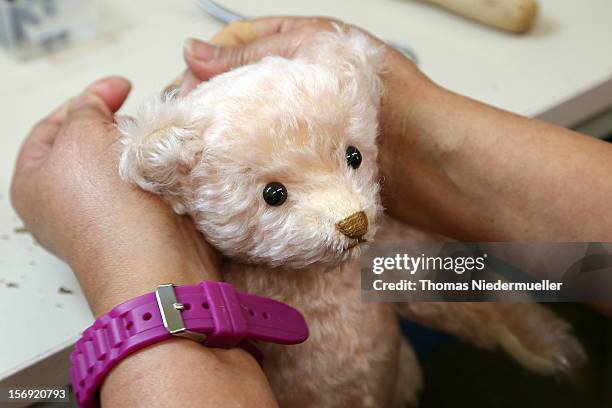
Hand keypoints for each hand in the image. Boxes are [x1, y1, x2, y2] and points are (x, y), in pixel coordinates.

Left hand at [11, 77, 219, 314]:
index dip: (84, 99)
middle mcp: (66, 201)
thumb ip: (85, 109)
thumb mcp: (80, 137)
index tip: (120, 87)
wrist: (152, 261)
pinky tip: (170, 160)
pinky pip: (151, 181)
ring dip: (143, 147)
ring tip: (156, 142)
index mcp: (34, 182)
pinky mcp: (142, 220)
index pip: (52, 127)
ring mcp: (107, 213)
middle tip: (138, 118)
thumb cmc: (104, 208)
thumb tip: (97, 103)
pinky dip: (161, 167)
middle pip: (91, 144)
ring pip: (126, 163)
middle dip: (117, 125)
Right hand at [180, 16, 435, 224]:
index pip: (234, 49)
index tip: (181, 95)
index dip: (202, 69)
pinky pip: (267, 161)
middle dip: (208, 109)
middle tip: (186, 132)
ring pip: (248, 129)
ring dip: (225, 142)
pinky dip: (248, 168)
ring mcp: (299, 127)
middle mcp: (296, 86)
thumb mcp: (323, 54)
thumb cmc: (395, 98)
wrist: (434, 161)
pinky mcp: (305, 164)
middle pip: (236, 91)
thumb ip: (259, 54)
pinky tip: (232, 176)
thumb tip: (194, 53)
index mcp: (299, 47)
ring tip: (200, 156)